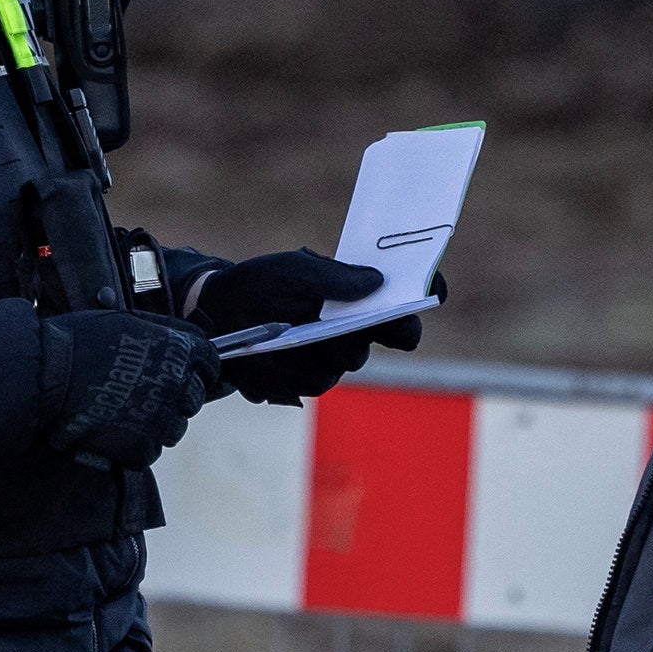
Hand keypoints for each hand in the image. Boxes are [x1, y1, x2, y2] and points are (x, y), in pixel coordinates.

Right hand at [34, 306, 220, 471]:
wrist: (47, 374)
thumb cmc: (78, 339)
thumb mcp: (125, 319)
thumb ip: (159, 331)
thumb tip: (179, 338)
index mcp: (178, 350)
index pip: (211, 362)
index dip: (200, 368)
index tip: (188, 373)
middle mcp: (177, 385)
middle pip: (195, 398)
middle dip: (176, 396)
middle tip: (146, 394)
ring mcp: (160, 419)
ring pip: (175, 427)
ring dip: (158, 422)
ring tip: (127, 413)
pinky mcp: (141, 447)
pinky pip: (151, 450)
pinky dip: (137, 444)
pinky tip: (115, 430)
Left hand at [195, 249, 429, 407]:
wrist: (218, 314)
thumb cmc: (262, 284)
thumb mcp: (295, 271)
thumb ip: (334, 277)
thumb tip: (376, 281)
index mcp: (358, 296)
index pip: (403, 297)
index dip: (424, 292)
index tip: (433, 289)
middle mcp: (354, 328)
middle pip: (392, 334)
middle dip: (383, 327)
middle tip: (369, 320)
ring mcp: (333, 356)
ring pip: (352, 360)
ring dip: (332, 347)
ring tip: (302, 332)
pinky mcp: (308, 380)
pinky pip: (318, 380)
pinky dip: (298, 367)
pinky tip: (278, 353)